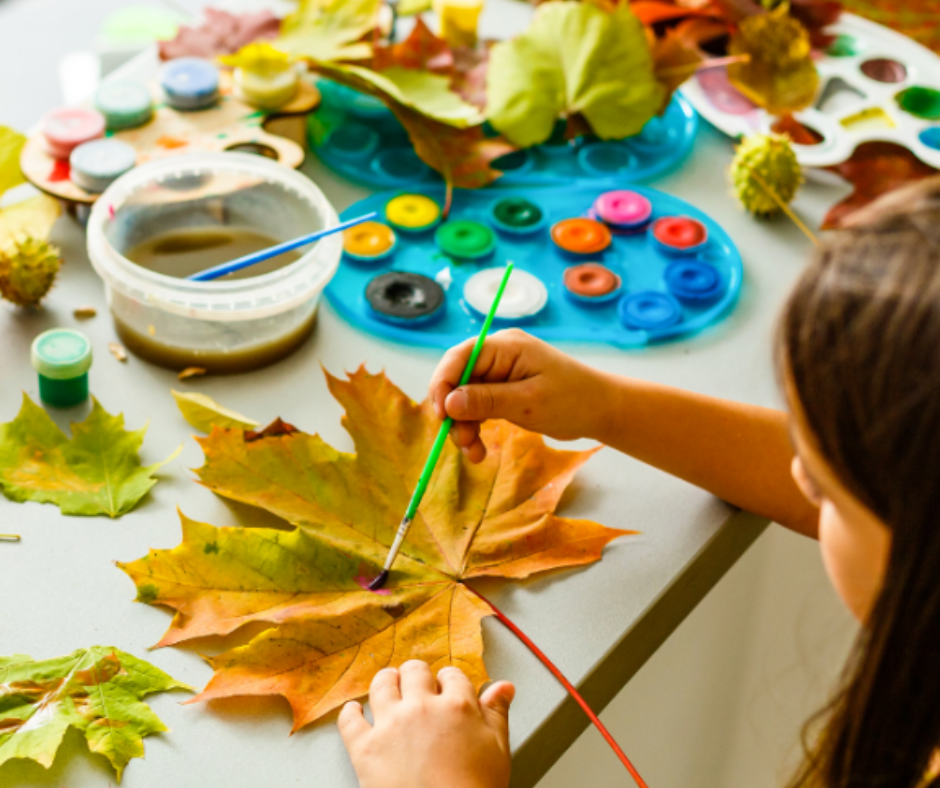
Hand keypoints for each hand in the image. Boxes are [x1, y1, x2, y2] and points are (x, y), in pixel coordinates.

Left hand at [339, 661, 514, 787]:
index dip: (449, 681)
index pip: (452, 675)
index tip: (447, 688)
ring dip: (386, 682)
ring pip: (381, 684)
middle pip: (414, 671)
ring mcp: (390, 726)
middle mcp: (420, 708)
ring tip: (388, 684)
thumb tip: (503, 687)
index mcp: (456, 706)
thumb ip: (497, 713)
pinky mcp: (365, 749)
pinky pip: (349, 721)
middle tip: (417, 683)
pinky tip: (354, 711)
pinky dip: (350, 713)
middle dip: (418, 675)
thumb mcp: (497, 749)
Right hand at [429, 328, 609, 461]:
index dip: (443, 384)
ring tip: (474, 453)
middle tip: (460, 442)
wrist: (600, 410)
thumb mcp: (529, 402)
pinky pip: (476, 408)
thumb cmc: (573, 400)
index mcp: (505, 346)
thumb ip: (488, 400)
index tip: (440, 415)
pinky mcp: (502, 392)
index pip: (460, 357)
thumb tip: (449, 403)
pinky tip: (478, 449)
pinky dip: (474, 428)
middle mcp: (498, 356)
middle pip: (457, 379)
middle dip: (453, 412)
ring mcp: (499, 374)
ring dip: (462, 426)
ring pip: (463, 398)